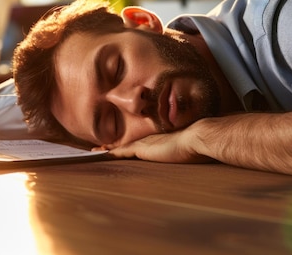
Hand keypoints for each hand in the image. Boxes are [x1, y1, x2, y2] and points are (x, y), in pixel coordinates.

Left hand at [94, 128, 213, 163]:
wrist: (197, 137)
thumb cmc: (198, 145)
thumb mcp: (190, 150)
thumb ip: (187, 151)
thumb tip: (194, 153)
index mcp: (158, 141)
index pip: (139, 145)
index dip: (127, 146)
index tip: (118, 147)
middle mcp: (149, 141)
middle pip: (126, 145)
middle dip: (112, 147)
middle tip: (98, 148)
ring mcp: (145, 144)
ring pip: (120, 148)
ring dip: (107, 150)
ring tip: (93, 152)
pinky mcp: (141, 149)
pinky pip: (120, 152)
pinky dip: (110, 153)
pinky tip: (100, 155)